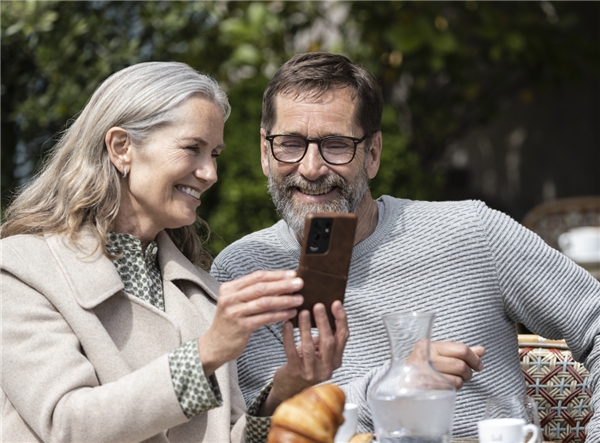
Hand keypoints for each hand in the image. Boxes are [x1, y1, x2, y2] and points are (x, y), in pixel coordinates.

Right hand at [198, 270, 303, 376]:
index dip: (276, 274)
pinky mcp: (241, 327)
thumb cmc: (230, 322)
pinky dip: (280, 315)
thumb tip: (282, 283)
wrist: (215, 345)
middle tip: (300, 283)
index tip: (292, 273)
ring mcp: (235, 312)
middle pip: (261, 287)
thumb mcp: (236, 302)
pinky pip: (265, 318)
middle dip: (283, 284)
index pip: (256, 277)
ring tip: (300, 299)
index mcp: (229, 288)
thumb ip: (253, 293)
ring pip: (265, 303)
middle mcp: (230, 298)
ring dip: (285, 300)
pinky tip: (291, 313)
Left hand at [260, 300, 348, 415]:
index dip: (341, 319)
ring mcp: (311, 372)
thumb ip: (324, 336)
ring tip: (302, 312)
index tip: (336, 304)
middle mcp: (327, 368)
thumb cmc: (305, 364)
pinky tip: (287, 324)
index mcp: (336, 360)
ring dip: (305, 327)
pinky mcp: (295, 372)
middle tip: (318, 305)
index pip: (343, 337)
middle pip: (328, 342)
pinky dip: (289, 336)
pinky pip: (291, 351)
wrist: (290, 388)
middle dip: (323, 321)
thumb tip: (322, 310)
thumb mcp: (319, 351)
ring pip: (309, 347)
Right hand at [429, 341, 485, 389]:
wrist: (405, 382)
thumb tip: (481, 350)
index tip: (478, 365)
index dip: (474, 358)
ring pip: (458, 379)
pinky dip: (454, 388)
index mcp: (431, 346)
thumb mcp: (441, 354)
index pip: (461, 349)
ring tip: (454, 379)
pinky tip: (447, 384)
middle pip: (461, 365)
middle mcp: (427, 357)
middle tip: (465, 374)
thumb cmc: (425, 366)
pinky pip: (451, 388)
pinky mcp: (427, 386)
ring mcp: (425, 372)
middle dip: (468, 372)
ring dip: (461, 381)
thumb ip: (460, 352)